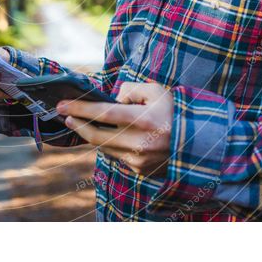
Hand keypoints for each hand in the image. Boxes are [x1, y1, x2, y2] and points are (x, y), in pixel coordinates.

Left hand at [56, 81, 173, 176]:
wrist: (200, 142)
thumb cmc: (176, 111)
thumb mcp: (156, 91)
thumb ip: (130, 90)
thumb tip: (113, 99)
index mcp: (144, 120)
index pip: (103, 113)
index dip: (80, 108)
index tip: (61, 105)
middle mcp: (140, 143)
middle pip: (97, 135)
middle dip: (78, 124)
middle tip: (66, 115)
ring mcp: (139, 160)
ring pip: (105, 147)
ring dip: (92, 135)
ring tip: (85, 123)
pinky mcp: (141, 171)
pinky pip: (117, 156)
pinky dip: (111, 145)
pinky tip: (112, 135)